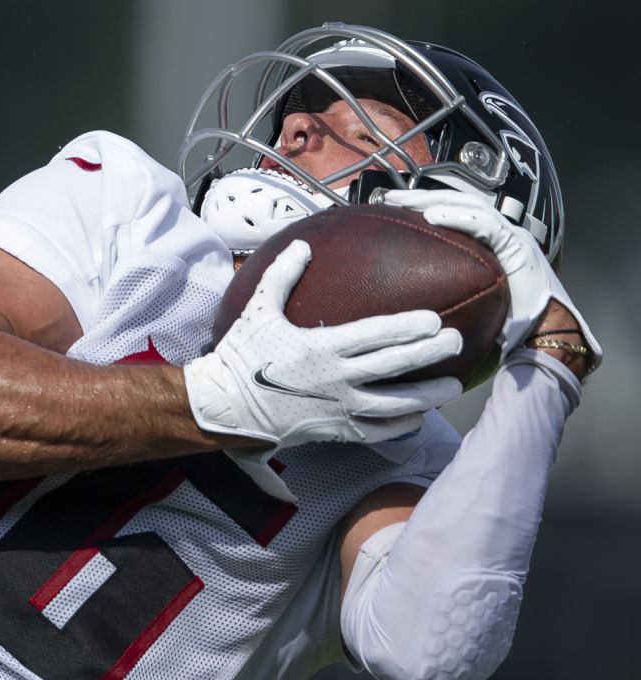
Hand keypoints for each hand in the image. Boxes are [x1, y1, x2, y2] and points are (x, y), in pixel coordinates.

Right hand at [185, 240, 463, 447]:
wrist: (225, 405)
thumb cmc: (241, 356)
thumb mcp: (258, 310)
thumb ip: (282, 276)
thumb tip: (302, 246)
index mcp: (322, 347)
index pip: (377, 334)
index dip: (409, 327)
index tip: (434, 319)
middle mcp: (336, 378)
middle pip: (395, 365)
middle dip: (430, 354)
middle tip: (456, 343)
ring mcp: (338, 407)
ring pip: (394, 404)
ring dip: (427, 395)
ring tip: (453, 388)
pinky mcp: (333, 430)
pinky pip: (375, 431)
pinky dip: (399, 426)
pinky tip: (417, 419)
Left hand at [381, 189, 601, 369]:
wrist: (544, 331)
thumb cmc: (508, 321)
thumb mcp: (471, 296)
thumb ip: (449, 284)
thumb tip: (410, 293)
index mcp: (491, 242)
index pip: (456, 211)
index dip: (427, 204)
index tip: (395, 207)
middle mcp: (502, 233)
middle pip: (459, 202)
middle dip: (423, 197)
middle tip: (390, 198)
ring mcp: (512, 236)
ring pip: (470, 206)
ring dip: (434, 201)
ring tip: (404, 202)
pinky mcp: (518, 246)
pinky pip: (485, 224)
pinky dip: (457, 216)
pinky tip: (431, 216)